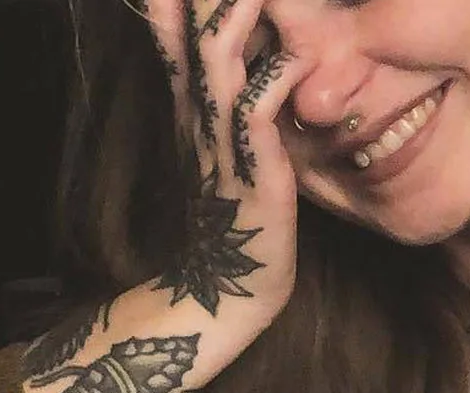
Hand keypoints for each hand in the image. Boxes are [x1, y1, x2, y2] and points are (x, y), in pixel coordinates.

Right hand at [142, 0, 310, 322]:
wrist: (231, 286)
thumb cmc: (243, 209)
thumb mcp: (233, 137)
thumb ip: (234, 86)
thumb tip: (257, 45)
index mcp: (192, 91)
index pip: (173, 13)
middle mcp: (198, 103)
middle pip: (188, 14)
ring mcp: (220, 132)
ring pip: (219, 45)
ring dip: (240, 4)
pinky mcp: (251, 164)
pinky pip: (258, 103)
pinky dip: (278, 70)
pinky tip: (296, 51)